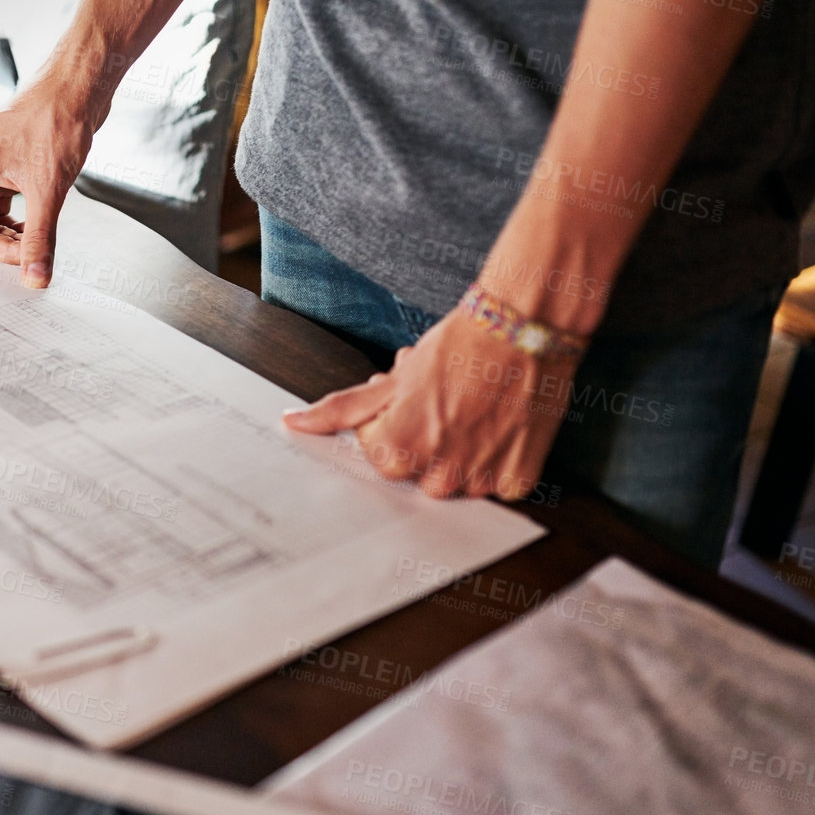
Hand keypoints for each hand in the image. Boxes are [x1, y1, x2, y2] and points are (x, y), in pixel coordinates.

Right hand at [0, 78, 100, 287]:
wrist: (77, 88)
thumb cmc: (54, 118)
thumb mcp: (47, 186)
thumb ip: (39, 238)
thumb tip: (34, 278)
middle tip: (30, 253)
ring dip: (13, 239)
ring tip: (40, 235)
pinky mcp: (6, 178)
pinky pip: (3, 217)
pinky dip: (21, 229)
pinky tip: (41, 224)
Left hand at [283, 312, 582, 499]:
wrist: (522, 330)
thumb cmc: (455, 349)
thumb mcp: (391, 380)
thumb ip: (340, 410)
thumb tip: (292, 423)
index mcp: (397, 454)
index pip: (378, 454)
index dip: (391, 423)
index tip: (410, 401)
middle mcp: (437, 477)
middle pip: (415, 472)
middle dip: (423, 441)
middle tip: (443, 405)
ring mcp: (478, 482)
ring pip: (455, 482)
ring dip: (459, 454)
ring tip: (473, 412)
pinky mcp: (517, 481)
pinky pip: (494, 485)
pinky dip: (495, 460)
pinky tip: (498, 426)